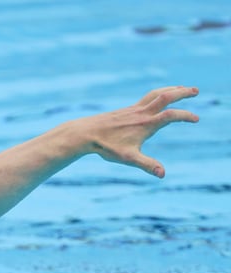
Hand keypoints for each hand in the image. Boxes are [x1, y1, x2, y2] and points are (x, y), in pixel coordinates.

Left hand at [80, 85, 198, 177]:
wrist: (86, 134)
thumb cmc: (106, 147)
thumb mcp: (128, 158)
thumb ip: (147, 164)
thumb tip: (162, 174)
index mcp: (146, 124)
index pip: (172, 115)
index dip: (186, 116)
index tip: (196, 119)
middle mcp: (142, 113)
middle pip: (166, 96)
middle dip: (182, 92)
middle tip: (196, 91)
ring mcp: (133, 109)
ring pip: (155, 94)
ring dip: (170, 89)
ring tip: (181, 88)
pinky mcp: (126, 110)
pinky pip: (146, 98)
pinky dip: (157, 94)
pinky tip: (157, 97)